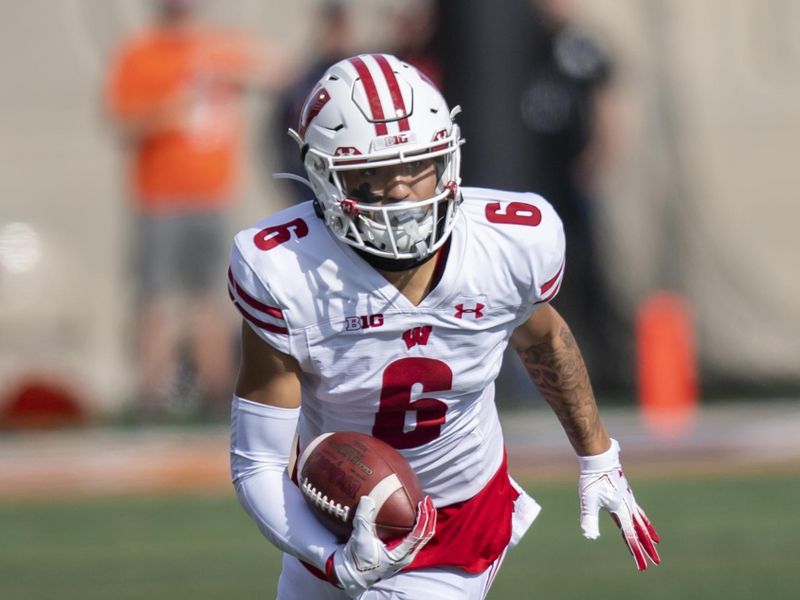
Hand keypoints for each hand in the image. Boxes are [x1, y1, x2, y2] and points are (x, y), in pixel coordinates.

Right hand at [328, 495, 436, 596]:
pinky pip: (416, 538)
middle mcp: (406, 556)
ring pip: (423, 537)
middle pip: (426, 535)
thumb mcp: (360, 537)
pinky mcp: (401, 553)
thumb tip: (368, 498)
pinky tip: (413, 515)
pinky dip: (419, 525)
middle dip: (430, 516)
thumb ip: (364, 517)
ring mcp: (405, 555)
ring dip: (426, 521)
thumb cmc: (358, 559)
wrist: (353, 575)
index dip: (423, 518)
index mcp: (400, 554)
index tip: (422, 503)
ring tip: (424, 505)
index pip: (419, 534)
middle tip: (427, 499)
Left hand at [578, 439, 660, 570]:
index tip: (643, 566)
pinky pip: (638, 510)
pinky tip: (641, 519)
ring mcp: (628, 499)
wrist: (599, 458)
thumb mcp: (588, 500)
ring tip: (656, 542)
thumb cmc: (592, 479)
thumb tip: (589, 537)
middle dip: (647, 547)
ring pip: (641, 520)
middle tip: (656, 561)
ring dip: (648, 533)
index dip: (636, 553)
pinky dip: (643, 519)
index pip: (630, 536)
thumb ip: (589, 519)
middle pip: (640, 531)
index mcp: (621, 510)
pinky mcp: (625, 493)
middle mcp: (628, 506)